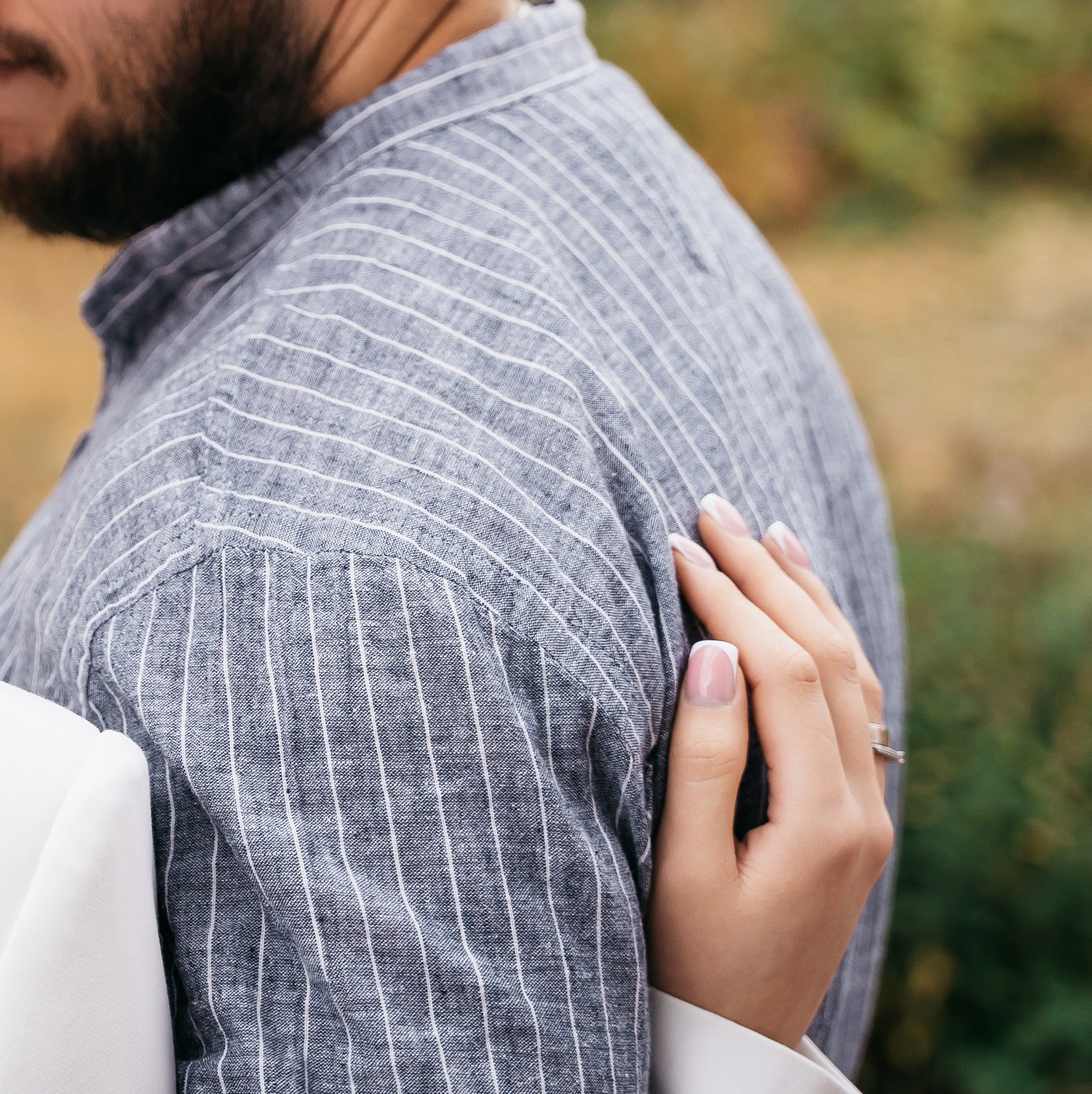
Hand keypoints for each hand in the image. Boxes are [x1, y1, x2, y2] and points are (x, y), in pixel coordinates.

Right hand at [648, 496, 894, 1047]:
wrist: (736, 1036)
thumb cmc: (686, 957)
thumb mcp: (677, 865)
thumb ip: (700, 759)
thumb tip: (713, 653)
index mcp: (823, 821)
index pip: (784, 673)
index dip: (730, 601)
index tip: (673, 546)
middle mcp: (863, 810)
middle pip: (829, 659)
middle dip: (769, 575)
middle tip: (711, 506)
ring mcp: (869, 813)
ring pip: (854, 676)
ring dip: (807, 596)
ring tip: (762, 530)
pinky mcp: (856, 818)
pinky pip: (856, 706)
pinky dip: (827, 640)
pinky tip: (802, 604)